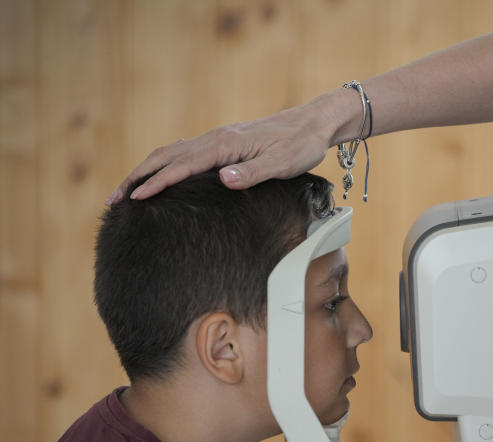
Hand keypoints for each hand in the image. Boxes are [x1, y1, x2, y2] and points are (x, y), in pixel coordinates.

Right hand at [107, 91, 351, 204]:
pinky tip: (160, 176)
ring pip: (171, 153)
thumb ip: (253, 173)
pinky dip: (163, 165)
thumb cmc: (301, 145)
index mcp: (224, 145)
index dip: (156, 184)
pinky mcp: (223, 144)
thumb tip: (224, 178)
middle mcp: (215, 139)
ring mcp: (217, 140)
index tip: (134, 200)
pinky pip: (184, 153)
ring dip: (145, 171)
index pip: (180, 166)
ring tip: (126, 193)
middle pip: (164, 157)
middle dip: (136, 178)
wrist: (313, 124)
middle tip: (114, 202)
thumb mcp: (283, 163)